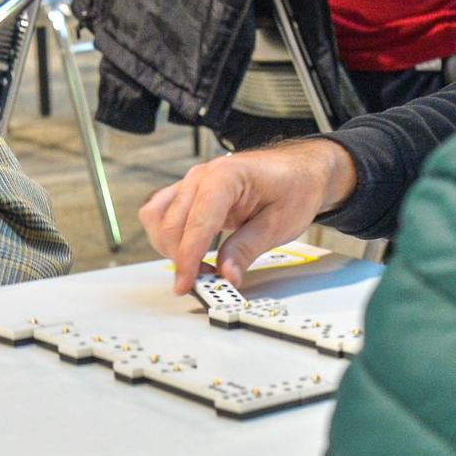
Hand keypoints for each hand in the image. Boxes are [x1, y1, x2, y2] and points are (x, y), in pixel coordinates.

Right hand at [140, 140, 357, 294]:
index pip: (197, 222)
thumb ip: (247, 248)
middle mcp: (201, 176)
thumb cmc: (293, 188)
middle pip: (172, 223)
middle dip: (181, 258)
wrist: (297, 171)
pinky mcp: (187, 193)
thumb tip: (226, 275)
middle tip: (205, 282)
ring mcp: (190, 183)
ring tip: (199, 267)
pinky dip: (168, 237)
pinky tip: (190, 252)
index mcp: (225, 177)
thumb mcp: (279, 224)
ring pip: (158, 218)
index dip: (188, 258)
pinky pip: (161, 214)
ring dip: (169, 247)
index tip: (186, 284)